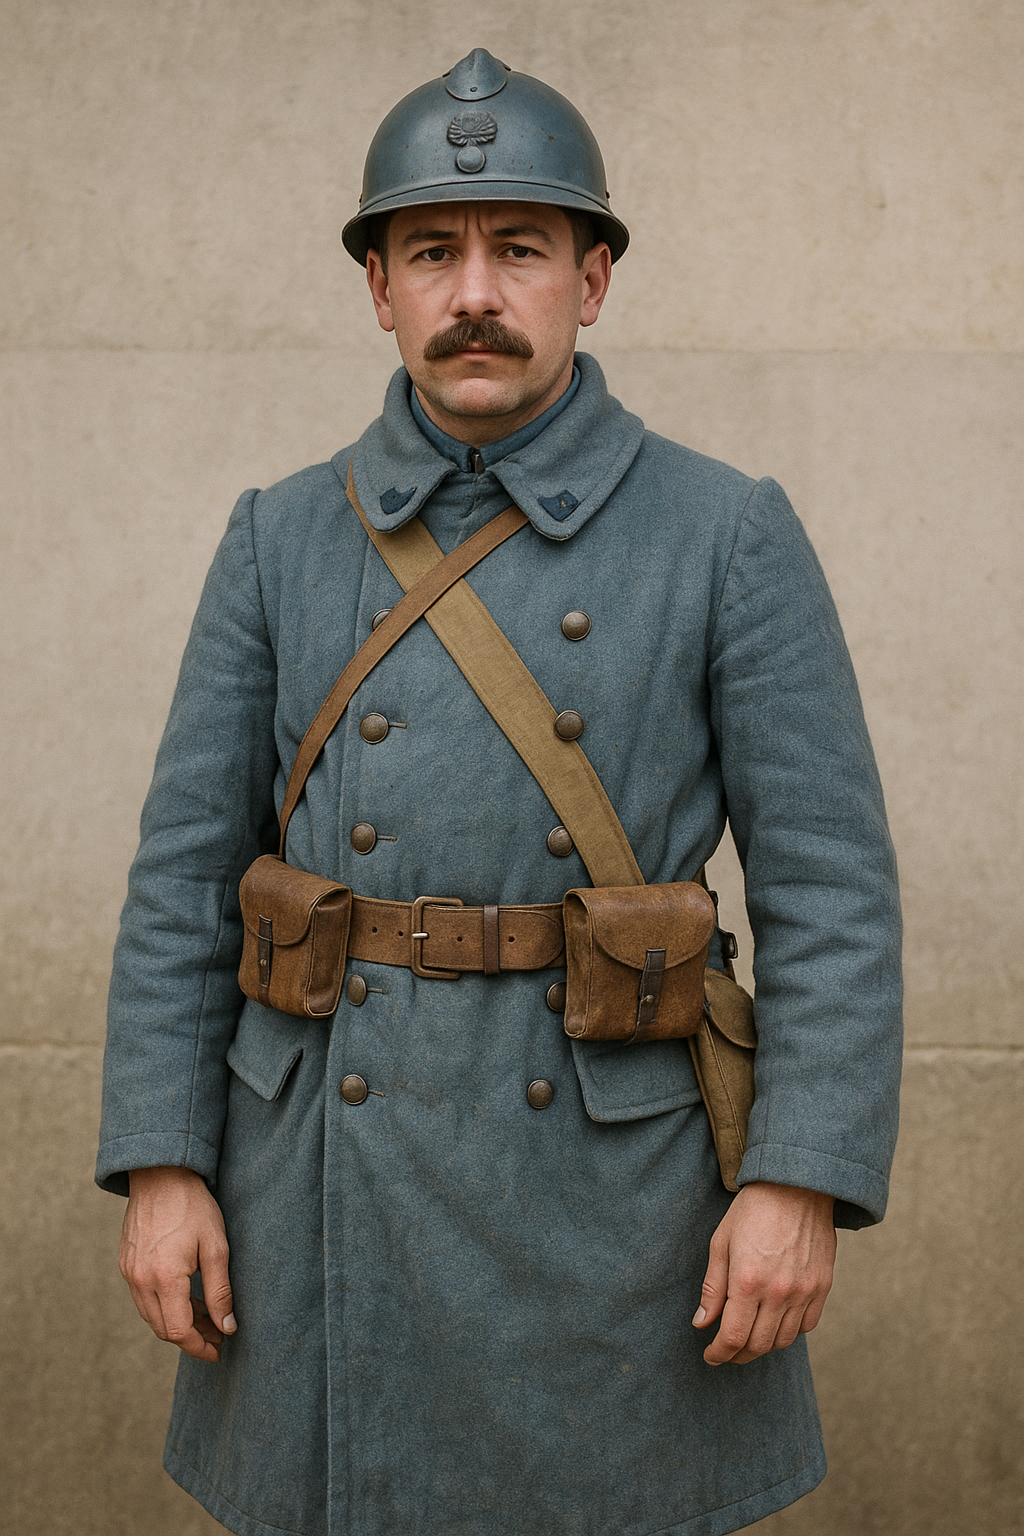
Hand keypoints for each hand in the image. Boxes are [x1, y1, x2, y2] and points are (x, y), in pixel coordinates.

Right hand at [120, 1166, 235, 1362]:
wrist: (161, 1174)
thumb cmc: (193, 1206)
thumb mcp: (217, 1246)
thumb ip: (220, 1290)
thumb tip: (227, 1326)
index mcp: (164, 1278)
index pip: (178, 1331)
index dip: (199, 1347)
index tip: (218, 1350)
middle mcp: (140, 1281)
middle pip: (162, 1329)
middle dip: (191, 1338)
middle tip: (218, 1334)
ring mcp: (129, 1272)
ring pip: (151, 1315)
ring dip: (177, 1322)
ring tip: (207, 1317)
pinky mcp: (126, 1263)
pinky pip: (143, 1297)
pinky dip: (164, 1305)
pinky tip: (187, 1297)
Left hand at [692, 1181, 835, 1365]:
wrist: (797, 1186)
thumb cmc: (753, 1210)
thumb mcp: (721, 1242)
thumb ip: (712, 1288)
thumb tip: (701, 1324)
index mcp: (747, 1281)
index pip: (732, 1337)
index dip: (718, 1354)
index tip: (710, 1356)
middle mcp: (778, 1292)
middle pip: (757, 1345)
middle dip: (737, 1355)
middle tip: (726, 1352)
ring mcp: (804, 1291)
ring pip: (783, 1340)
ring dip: (763, 1346)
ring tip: (749, 1339)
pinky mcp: (822, 1286)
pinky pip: (807, 1325)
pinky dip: (789, 1332)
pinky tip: (775, 1323)